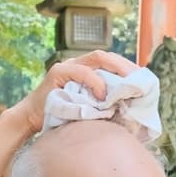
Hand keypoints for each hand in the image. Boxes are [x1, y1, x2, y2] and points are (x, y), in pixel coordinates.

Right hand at [7, 51, 139, 134]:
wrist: (31, 120)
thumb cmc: (61, 117)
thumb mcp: (87, 109)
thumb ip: (103, 104)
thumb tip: (130, 110)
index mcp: (86, 70)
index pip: (111, 62)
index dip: (128, 68)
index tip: (144, 80)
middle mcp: (77, 64)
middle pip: (107, 56)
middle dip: (125, 65)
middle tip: (140, 79)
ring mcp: (67, 66)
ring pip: (97, 58)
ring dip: (115, 69)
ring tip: (128, 83)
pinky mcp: (57, 73)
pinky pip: (81, 72)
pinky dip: (95, 82)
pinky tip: (104, 94)